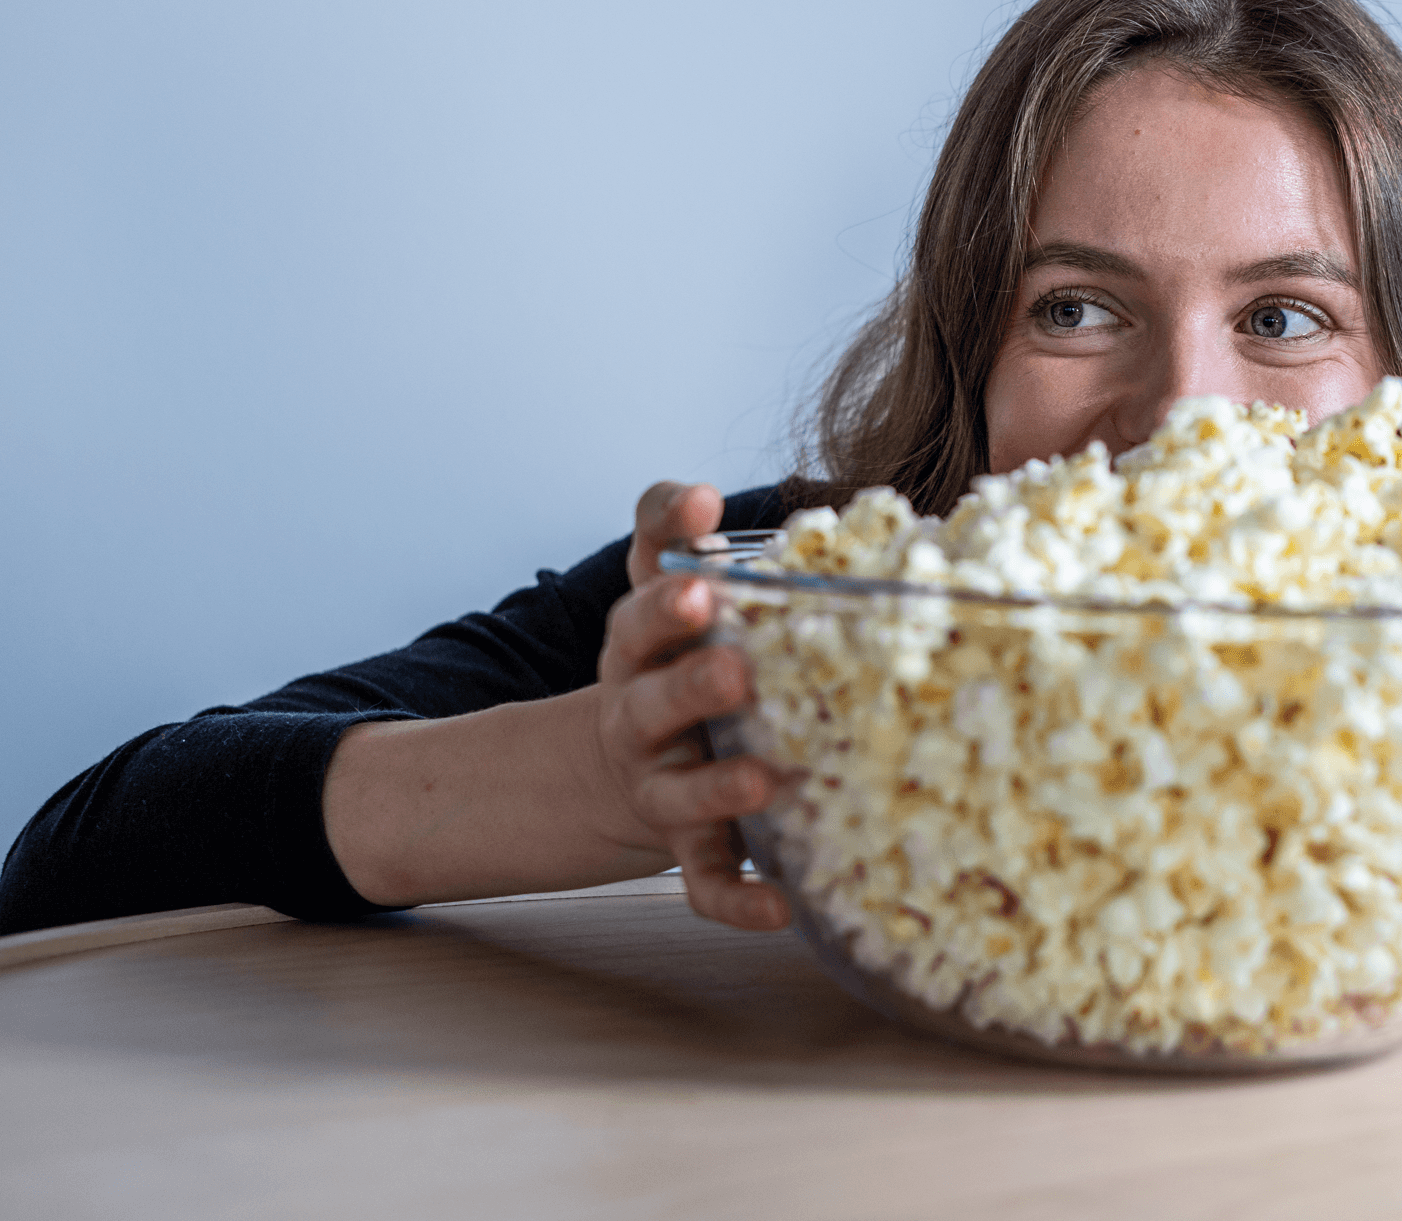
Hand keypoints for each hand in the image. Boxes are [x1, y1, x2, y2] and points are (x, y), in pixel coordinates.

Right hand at [590, 481, 788, 931]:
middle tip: (732, 659)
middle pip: (654, 696)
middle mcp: (642, 714)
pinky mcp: (687, 845)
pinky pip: (707, 880)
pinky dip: (737, 899)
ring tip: (763, 779)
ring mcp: (662, 783)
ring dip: (718, 786)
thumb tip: (700, 492)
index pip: (643, 599)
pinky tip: (782, 909)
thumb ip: (673, 533)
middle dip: (689, 679)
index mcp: (644, 645)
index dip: (667, 563)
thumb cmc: (672, 659)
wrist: (619, 763)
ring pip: (680, 791)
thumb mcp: (663, 590)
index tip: (708, 517)